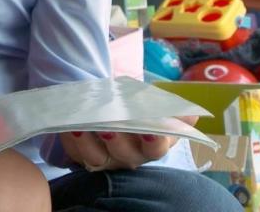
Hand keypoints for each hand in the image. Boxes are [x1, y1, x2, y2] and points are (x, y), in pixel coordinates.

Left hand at [60, 115, 198, 170]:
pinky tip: (67, 124)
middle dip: (117, 141)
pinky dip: (70, 138)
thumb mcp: (152, 102)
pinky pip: (74, 150)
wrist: (107, 102)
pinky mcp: (81, 154)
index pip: (156, 149)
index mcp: (151, 145)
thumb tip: (192, 115)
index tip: (151, 130)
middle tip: (109, 127)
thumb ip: (169, 107)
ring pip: (96, 157)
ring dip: (88, 142)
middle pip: (125, 155)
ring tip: (82, 125)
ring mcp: (105, 158)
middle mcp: (129, 156)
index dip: (155, 141)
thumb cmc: (135, 104)